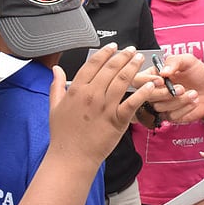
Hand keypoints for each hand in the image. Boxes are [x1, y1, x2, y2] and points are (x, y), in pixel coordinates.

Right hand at [48, 45, 153, 167]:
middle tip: (131, 50)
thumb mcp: (54, 106)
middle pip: (110, 69)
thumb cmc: (62, 135)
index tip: (113, 47)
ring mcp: (105, 107)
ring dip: (133, 67)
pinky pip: (132, 103)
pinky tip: (149, 84)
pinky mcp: (117, 120)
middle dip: (123, 56)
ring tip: (139, 59)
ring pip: (122, 81)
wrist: (71, 157)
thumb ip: (56, 85)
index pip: (92, 64)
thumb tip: (56, 68)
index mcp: (76, 90)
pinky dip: (142, 92)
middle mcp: (91, 95)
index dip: (105, 53)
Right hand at [134, 53, 203, 121]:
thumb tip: (162, 71)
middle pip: (147, 96)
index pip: (138, 80)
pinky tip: (194, 101)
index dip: (146, 81)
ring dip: (178, 101)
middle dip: (164, 93)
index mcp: (153, 75)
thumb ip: (174, 62)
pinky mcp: (171, 116)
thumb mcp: (187, 60)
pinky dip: (184, 108)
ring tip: (193, 93)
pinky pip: (171, 116)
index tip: (161, 80)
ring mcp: (162, 104)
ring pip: (159, 107)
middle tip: (181, 88)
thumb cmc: (198, 71)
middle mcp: (154, 91)